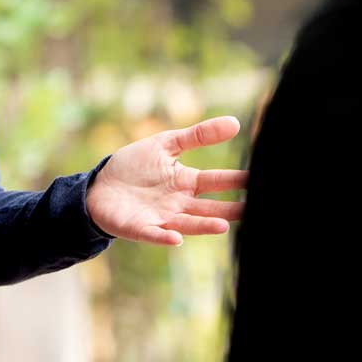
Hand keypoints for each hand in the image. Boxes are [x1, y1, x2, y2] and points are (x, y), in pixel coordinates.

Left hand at [86, 116, 247, 245]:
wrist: (99, 186)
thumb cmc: (134, 165)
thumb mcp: (165, 144)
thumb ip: (197, 136)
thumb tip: (235, 122)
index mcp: (186, 182)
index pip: (217, 181)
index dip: (237, 181)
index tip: (261, 179)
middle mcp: (179, 203)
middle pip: (210, 207)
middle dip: (231, 209)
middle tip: (255, 210)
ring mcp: (161, 218)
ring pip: (188, 223)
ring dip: (204, 226)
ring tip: (223, 225)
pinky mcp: (140, 228)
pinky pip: (154, 234)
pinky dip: (165, 237)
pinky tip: (176, 238)